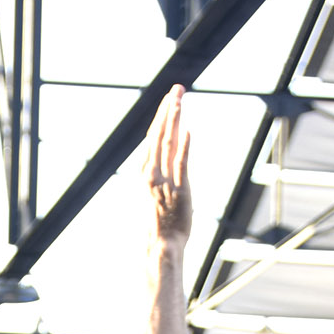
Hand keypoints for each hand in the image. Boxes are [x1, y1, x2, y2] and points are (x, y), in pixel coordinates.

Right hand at [146, 85, 190, 245]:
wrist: (161, 244)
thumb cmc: (161, 220)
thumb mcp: (158, 191)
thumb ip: (163, 171)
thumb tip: (171, 156)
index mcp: (145, 171)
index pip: (153, 136)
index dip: (162, 115)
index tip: (171, 98)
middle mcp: (151, 173)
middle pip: (159, 134)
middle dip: (168, 109)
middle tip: (177, 89)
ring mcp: (164, 181)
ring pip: (167, 144)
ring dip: (173, 120)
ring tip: (179, 100)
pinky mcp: (179, 191)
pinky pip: (180, 165)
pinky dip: (183, 147)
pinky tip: (187, 130)